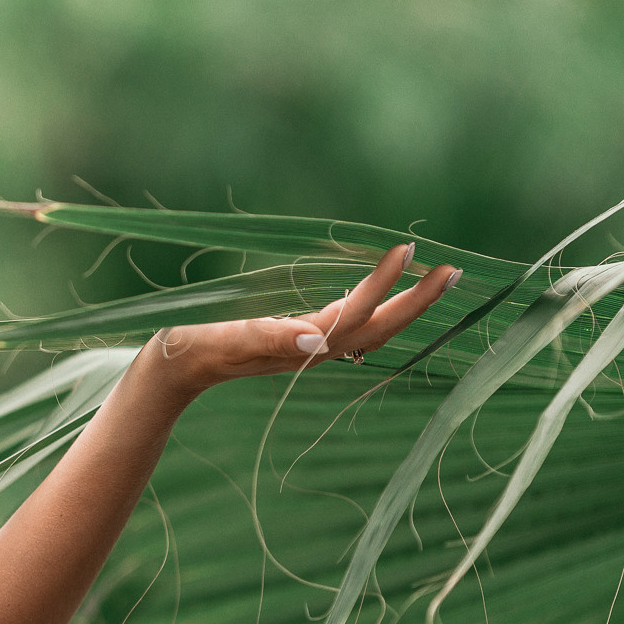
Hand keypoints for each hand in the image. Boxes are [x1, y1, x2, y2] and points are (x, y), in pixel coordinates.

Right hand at [146, 243, 459, 396]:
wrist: (171, 372)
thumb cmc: (191, 350)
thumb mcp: (225, 340)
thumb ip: (268, 339)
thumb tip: (316, 340)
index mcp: (301, 344)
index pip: (356, 313)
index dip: (385, 284)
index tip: (409, 251)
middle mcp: (313, 348)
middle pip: (378, 326)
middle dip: (418, 301)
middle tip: (453, 271)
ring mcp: (307, 346)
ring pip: (368, 326)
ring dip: (403, 304)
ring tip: (431, 278)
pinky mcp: (296, 340)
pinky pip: (348, 323)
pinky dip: (372, 304)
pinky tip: (376, 293)